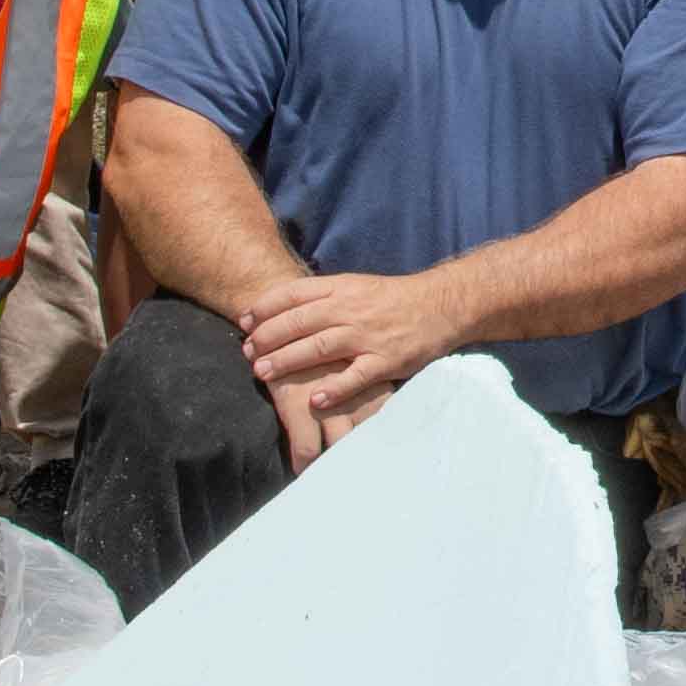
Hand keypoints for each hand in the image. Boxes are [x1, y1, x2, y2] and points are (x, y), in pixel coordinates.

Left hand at [238, 264, 467, 436]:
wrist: (441, 304)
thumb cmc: (392, 298)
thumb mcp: (356, 286)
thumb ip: (323, 297)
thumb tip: (282, 309)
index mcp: (342, 289)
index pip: (295, 294)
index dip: (266, 308)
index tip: (244, 322)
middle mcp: (351, 310)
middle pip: (301, 322)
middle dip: (268, 338)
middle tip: (247, 354)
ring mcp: (368, 336)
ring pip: (320, 347)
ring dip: (288, 361)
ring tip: (263, 374)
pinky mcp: (386, 360)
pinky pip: (356, 377)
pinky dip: (334, 389)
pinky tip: (314, 399)